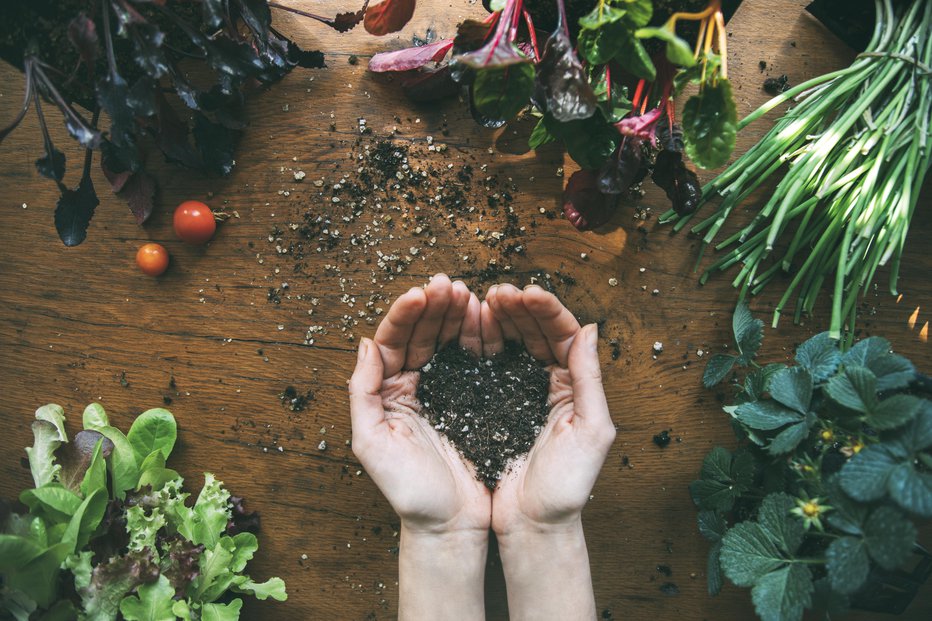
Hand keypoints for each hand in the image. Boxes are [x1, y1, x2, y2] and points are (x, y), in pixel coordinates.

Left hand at [348, 273, 490, 533]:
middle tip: (449, 285)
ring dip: (454, 315)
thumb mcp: (371, 444)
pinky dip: (477, 336)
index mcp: (386, 392)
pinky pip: (472, 359)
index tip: (422, 293)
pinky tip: (485, 318)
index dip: (406, 314)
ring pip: (445, 340)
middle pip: (420, 334)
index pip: (393, 341)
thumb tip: (365, 343)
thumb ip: (362, 392)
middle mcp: (411, 385)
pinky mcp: (471, 399)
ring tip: (467, 293)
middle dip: (433, 306)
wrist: (452, 525)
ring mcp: (442, 390)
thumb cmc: (409, 492)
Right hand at [485, 284, 615, 534]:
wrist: (532, 527)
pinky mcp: (489, 405)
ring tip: (480, 300)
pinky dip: (477, 343)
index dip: (546, 311)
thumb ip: (591, 379)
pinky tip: (468, 327)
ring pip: (509, 343)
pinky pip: (485, 365)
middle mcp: (548, 383)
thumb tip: (590, 328)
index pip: (564, 335)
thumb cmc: (567, 488)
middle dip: (517, 308)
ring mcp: (517, 392)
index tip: (527, 293)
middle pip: (534, 332)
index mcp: (575, 386)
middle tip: (498, 292)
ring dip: (497, 319)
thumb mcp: (591, 432)